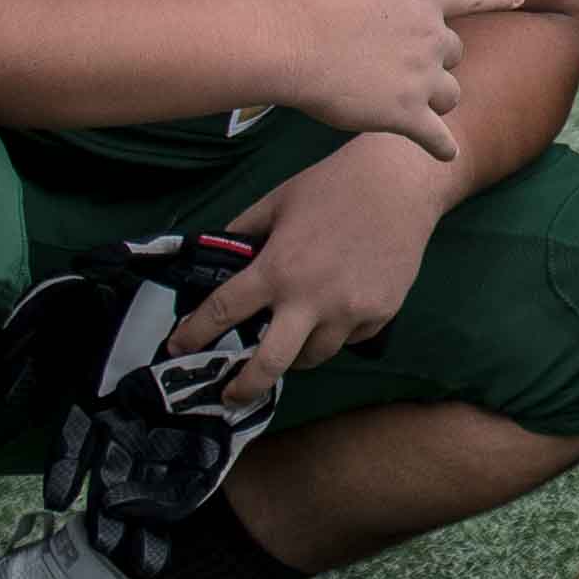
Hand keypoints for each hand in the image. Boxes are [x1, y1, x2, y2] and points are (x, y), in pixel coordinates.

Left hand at [166, 136, 447, 406]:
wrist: (402, 181)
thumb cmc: (333, 185)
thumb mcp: (277, 201)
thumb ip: (245, 232)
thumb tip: (221, 259)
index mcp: (277, 269)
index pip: (221, 313)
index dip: (193, 335)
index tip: (177, 348)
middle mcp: (311, 299)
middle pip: (270, 364)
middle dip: (244, 388)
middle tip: (230, 397)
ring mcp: (351, 310)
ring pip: (313, 357)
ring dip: (296, 354)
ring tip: (292, 341)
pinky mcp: (382, 312)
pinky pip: (350, 339)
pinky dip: (337, 333)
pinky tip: (337, 311)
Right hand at [269, 0, 487, 161]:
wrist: (291, 44)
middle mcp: (433, 37)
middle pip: (455, 55)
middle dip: (438, 62)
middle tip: (403, 66)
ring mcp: (423, 78)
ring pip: (450, 95)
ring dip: (436, 101)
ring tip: (411, 104)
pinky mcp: (406, 114)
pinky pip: (437, 138)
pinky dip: (441, 148)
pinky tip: (446, 157)